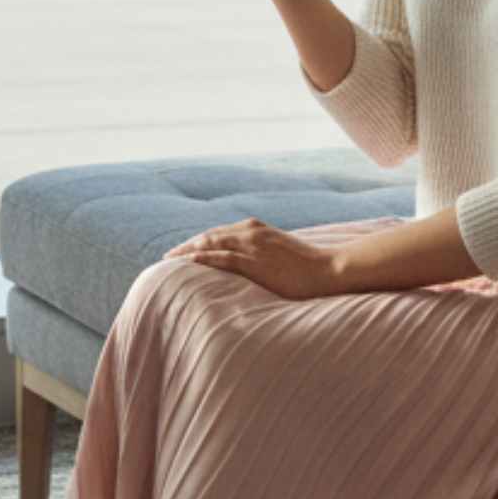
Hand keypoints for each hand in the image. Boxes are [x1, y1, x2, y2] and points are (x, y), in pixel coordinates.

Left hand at [162, 217, 340, 298]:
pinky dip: (202, 258)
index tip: (183, 249)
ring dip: (187, 251)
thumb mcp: (281, 253)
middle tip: (168, 257)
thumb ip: (263, 254)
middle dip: (187, 245)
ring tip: (170, 261)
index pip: (219, 233)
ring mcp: (252, 246)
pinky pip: (222, 258)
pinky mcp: (255, 262)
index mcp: (257, 228)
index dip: (198, 240)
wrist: (329, 270)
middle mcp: (251, 232)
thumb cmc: (309, 266)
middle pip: (209, 236)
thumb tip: (252, 264)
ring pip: (210, 244)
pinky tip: (187, 263)